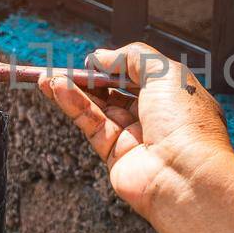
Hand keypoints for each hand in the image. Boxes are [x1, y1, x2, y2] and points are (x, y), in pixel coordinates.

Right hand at [38, 43, 233, 217]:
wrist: (186, 176)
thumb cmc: (186, 124)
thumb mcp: (164, 72)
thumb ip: (131, 57)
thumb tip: (102, 56)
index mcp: (174, 96)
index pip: (139, 75)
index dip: (115, 65)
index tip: (93, 58)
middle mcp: (155, 117)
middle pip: (115, 91)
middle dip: (89, 78)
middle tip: (63, 67)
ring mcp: (135, 137)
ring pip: (98, 108)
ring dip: (73, 90)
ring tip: (47, 77)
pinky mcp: (115, 155)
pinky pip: (91, 124)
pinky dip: (73, 105)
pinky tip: (56, 89)